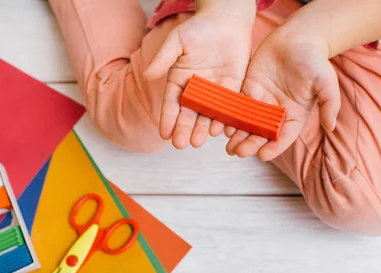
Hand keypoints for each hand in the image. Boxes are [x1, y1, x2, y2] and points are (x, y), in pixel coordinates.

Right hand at [144, 9, 252, 148]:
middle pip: (189, 114)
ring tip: (198, 141)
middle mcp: (196, 91)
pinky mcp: (233, 89)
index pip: (172, 103)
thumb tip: (148, 75)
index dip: (168, 118)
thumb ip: (163, 59)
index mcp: (179, 81)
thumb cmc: (199, 27)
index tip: (165, 133)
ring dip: (203, 129)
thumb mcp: (177, 41)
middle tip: (182, 144)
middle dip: (184, 129)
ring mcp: (215, 92)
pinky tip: (222, 131)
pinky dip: (225, 119)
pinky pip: (228, 107)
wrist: (227, 19)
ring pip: (208, 114)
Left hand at [225, 30, 340, 161]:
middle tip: (239, 152)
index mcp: (295, 115)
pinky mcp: (249, 89)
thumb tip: (331, 127)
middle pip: (262, 134)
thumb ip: (329, 104)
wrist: (299, 36)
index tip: (262, 156)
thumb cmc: (315, 59)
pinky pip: (238, 106)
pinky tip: (222, 124)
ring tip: (228, 146)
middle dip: (250, 144)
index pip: (283, 137)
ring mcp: (262, 101)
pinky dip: (230, 116)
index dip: (273, 147)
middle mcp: (277, 112)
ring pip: (248, 123)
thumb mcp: (327, 82)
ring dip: (238, 135)